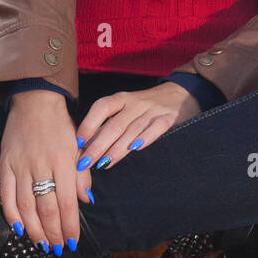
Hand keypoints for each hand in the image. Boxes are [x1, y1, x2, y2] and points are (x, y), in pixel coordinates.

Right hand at [0, 90, 81, 255]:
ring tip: (42, 243)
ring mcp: (22, 165)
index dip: (69, 226)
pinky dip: (12, 214)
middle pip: (47, 208)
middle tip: (58, 248)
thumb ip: (81, 174)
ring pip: (27, 206)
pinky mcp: (5, 164)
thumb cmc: (60, 125)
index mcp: (64, 160)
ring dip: (35, 229)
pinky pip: (7, 195)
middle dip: (53, 232)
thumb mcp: (78, 145)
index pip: (67, 202)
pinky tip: (20, 228)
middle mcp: (42, 165)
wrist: (35, 101)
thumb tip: (86, 201)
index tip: (72, 242)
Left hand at [73, 82, 199, 200]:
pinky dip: (146, 138)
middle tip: (84, 163)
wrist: (180, 93)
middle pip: (115, 124)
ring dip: (117, 147)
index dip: (89, 124)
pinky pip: (157, 127)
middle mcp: (136, 103)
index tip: (77, 144)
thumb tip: (84, 148)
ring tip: (104, 164)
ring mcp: (153, 110)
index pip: (102, 107)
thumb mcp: (126, 110)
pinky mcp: (169, 118)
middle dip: (98, 145)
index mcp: (122, 99)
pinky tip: (136, 149)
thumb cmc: (145, 107)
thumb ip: (109, 125)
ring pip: (132, 128)